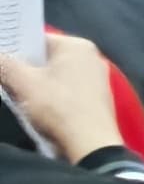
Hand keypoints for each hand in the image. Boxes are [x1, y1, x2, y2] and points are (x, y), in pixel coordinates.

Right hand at [0, 33, 130, 165]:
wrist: (90, 143)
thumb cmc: (58, 106)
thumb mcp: (24, 83)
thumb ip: (5, 65)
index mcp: (77, 46)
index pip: (38, 39)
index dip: (15, 49)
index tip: (0, 60)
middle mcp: (91, 58)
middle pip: (46, 59)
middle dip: (23, 69)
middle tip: (4, 79)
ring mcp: (96, 79)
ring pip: (55, 76)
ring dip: (34, 85)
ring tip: (15, 94)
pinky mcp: (95, 99)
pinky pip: (65, 91)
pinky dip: (49, 96)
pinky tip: (35, 108)